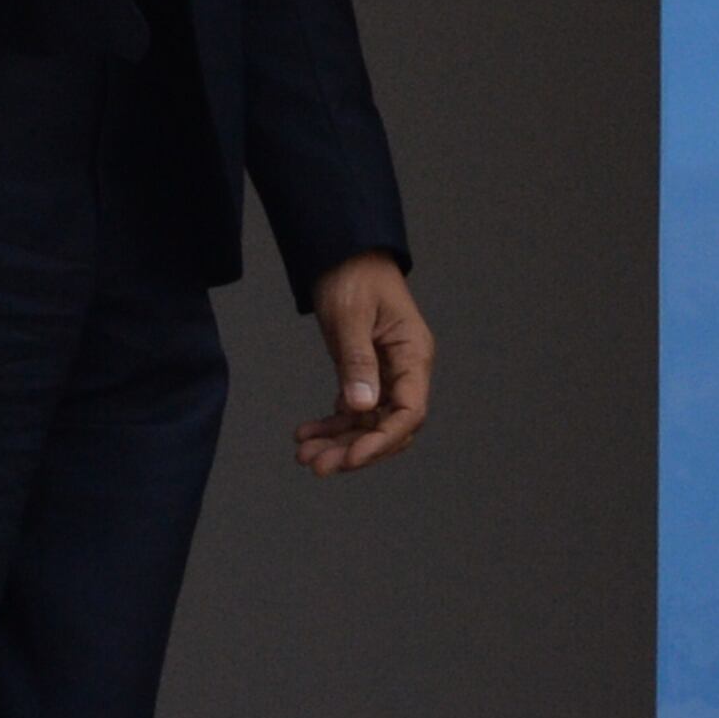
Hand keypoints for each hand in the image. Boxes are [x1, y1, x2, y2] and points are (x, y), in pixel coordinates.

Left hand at [294, 256, 431, 476]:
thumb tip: (360, 407)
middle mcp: (406, 369)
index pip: (409, 413)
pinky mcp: (366, 372)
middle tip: (316, 466)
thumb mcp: (350, 316)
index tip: (350, 459)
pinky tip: (307, 434)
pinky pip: (354, 408)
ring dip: (339, 442)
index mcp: (414, 355)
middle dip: (355, 450)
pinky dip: (332, 424)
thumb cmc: (352, 275)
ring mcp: (387, 373)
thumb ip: (357, 361)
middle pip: (389, 426)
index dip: (381, 441)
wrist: (341, 251)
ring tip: (304, 455)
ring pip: (368, 422)